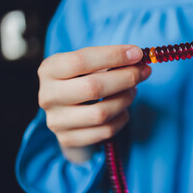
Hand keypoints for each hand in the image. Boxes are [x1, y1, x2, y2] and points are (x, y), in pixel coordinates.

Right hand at [38, 45, 150, 162]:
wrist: (67, 113)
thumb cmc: (81, 81)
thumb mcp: (87, 66)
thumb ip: (109, 61)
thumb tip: (137, 58)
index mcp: (49, 70)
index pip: (81, 60)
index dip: (113, 56)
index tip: (138, 53)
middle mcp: (48, 96)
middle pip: (93, 88)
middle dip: (125, 78)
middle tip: (144, 72)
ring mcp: (56, 121)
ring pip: (101, 113)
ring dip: (125, 99)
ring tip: (133, 90)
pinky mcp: (69, 139)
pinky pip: (105, 131)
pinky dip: (121, 118)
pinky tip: (124, 109)